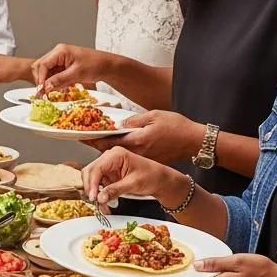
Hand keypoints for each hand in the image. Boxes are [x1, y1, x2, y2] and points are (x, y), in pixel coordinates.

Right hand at [31, 44, 107, 92]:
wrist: (106, 66)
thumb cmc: (95, 65)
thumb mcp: (76, 73)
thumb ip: (59, 80)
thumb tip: (45, 87)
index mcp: (60, 51)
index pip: (43, 64)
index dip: (41, 78)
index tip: (42, 90)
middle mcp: (58, 54)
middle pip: (42, 68)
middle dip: (43, 81)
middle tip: (45, 93)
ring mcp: (60, 60)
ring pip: (47, 73)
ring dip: (49, 82)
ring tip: (55, 90)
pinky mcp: (63, 66)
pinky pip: (53, 75)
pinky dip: (55, 82)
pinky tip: (61, 87)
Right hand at [82, 147, 182, 205]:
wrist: (159, 179)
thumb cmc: (151, 176)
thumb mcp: (134, 184)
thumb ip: (115, 190)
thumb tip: (100, 197)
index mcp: (116, 154)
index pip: (96, 168)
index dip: (92, 184)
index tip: (93, 197)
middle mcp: (109, 157)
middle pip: (89, 172)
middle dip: (90, 188)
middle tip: (94, 202)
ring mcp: (107, 166)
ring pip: (91, 178)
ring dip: (94, 192)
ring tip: (101, 205)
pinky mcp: (108, 174)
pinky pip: (97, 184)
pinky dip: (98, 194)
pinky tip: (104, 202)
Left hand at [86, 109, 203, 160]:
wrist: (195, 142)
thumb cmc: (178, 127)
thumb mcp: (155, 115)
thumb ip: (135, 120)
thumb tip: (120, 124)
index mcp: (137, 140)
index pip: (109, 142)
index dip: (93, 139)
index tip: (81, 136)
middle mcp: (137, 152)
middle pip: (110, 152)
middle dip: (96, 146)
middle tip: (84, 139)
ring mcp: (142, 159)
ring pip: (119, 156)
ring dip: (107, 151)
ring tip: (96, 143)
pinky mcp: (148, 161)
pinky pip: (129, 159)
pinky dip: (120, 155)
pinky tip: (115, 150)